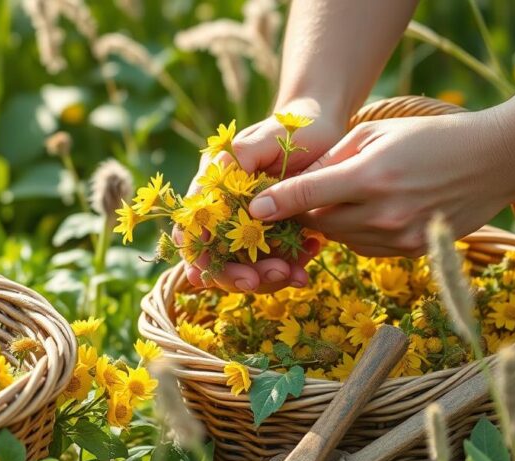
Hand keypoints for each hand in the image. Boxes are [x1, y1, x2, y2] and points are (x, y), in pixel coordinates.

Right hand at [180, 98, 346, 292]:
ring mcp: (248, 226)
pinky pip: (273, 262)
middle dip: (236, 275)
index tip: (216, 272)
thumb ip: (239, 158)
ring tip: (295, 275)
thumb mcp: (265, 137)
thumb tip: (216, 189)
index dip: (198, 257)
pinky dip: (288, 271)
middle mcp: (224, 211)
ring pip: (245, 266)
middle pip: (215, 258)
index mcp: (211, 188)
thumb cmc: (290, 128)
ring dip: (265, 278)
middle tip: (262, 279)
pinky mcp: (274, 235)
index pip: (191, 231)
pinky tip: (305, 270)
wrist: (323, 130)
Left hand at [247, 108, 514, 256]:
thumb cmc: (433, 137)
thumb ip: (335, 158)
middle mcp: (383, 212)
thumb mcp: (379, 132)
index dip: (278, 203)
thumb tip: (298, 183)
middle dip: (307, 211)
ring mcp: (399, 236)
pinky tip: (373, 212)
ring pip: (341, 238)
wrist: (496, 161)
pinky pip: (365, 248)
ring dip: (333, 222)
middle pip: (320, 222)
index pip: (309, 194)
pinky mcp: (411, 251)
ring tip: (348, 199)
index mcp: (372, 176)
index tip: (254, 209)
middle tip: (302, 198)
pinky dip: (358, 233)